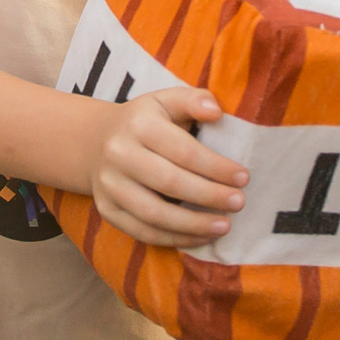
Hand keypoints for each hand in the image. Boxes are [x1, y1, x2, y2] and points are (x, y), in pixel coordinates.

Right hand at [88, 86, 247, 247]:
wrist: (96, 141)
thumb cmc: (146, 121)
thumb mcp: (166, 100)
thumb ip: (193, 100)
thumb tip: (216, 111)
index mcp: (139, 124)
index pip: (183, 150)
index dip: (216, 167)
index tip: (243, 178)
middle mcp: (119, 154)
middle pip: (169, 182)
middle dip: (209, 196)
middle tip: (239, 203)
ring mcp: (109, 185)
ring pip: (154, 214)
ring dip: (193, 224)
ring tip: (225, 226)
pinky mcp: (107, 210)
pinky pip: (143, 232)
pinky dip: (175, 239)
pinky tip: (201, 236)